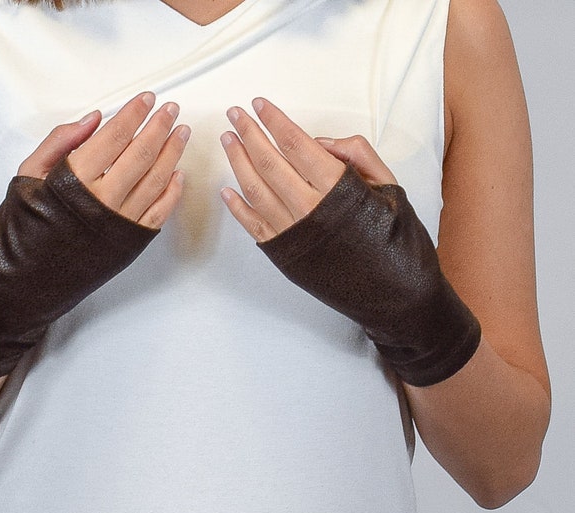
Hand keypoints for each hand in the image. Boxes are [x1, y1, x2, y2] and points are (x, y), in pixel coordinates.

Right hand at [20, 91, 190, 228]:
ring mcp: (121, 223)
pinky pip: (160, 212)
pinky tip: (178, 173)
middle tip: (171, 110)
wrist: (26, 278)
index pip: (114, 136)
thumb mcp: (28, 174)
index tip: (146, 99)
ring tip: (180, 134)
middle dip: (160, 127)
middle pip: (142, 154)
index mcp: (75, 180)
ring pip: (157, 180)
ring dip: (173, 153)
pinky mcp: (131, 242)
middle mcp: (103, 201)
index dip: (134, 114)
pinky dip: (173, 191)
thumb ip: (60, 141)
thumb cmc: (24, 228)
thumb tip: (94, 119)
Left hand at [219, 98, 479, 386]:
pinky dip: (237, 206)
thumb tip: (319, 142)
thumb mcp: (389, 186)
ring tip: (228, 141)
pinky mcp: (283, 255)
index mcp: (336, 188)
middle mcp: (308, 209)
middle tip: (234, 114)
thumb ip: (356, 155)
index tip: (258, 104)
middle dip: (248, 134)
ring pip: (255, 190)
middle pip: (269, 162)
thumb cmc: (398, 240)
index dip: (274, 121)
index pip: (296, 144)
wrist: (396, 295)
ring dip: (238, 163)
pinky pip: (252, 225)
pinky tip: (227, 189)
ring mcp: (292, 233)